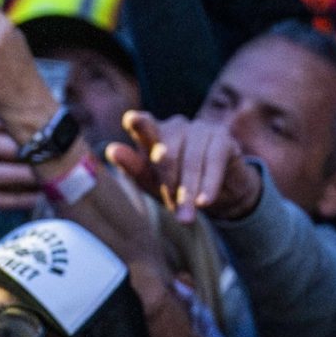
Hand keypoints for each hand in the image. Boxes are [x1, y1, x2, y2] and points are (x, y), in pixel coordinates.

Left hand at [107, 109, 261, 223]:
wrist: (217, 196)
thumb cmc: (175, 186)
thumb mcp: (152, 182)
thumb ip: (133, 167)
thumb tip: (112, 150)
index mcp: (151, 133)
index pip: (142, 124)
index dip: (139, 123)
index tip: (133, 120)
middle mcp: (175, 126)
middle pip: (166, 152)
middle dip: (169, 184)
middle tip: (171, 210)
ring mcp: (199, 128)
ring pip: (191, 160)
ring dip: (189, 190)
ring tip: (187, 216)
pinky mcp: (222, 137)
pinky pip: (213, 162)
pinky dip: (209, 184)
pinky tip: (204, 202)